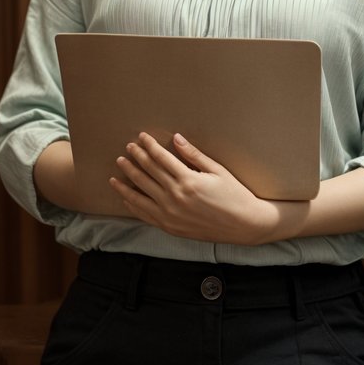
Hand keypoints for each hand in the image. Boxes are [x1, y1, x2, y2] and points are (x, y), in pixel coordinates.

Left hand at [108, 132, 280, 244]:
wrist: (243, 225)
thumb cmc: (234, 195)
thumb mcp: (217, 171)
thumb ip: (193, 155)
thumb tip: (176, 138)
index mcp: (188, 180)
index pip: (161, 158)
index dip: (149, 146)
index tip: (141, 137)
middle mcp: (175, 197)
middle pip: (148, 172)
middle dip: (136, 157)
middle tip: (127, 148)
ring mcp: (170, 214)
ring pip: (140, 193)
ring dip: (128, 178)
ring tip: (119, 166)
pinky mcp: (170, 227)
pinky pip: (145, 213)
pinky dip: (132, 202)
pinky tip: (125, 194)